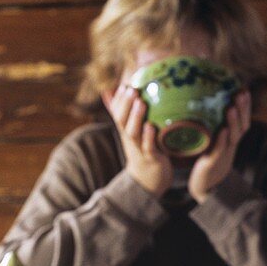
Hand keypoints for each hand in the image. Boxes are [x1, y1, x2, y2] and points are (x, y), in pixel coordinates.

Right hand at [106, 83, 172, 197]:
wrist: (148, 180)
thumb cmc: (144, 150)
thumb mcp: (134, 132)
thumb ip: (126, 114)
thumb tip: (116, 93)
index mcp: (125, 131)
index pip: (117, 114)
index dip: (119, 100)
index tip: (124, 85)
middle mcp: (129, 139)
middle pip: (122, 121)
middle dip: (125, 104)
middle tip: (131, 89)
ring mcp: (139, 149)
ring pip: (133, 133)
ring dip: (135, 117)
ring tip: (140, 102)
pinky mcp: (151, 158)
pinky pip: (148, 147)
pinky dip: (149, 137)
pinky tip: (151, 127)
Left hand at [188, 91, 250, 203]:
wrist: (205, 186)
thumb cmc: (207, 161)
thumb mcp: (211, 142)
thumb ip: (210, 127)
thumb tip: (200, 105)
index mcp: (231, 139)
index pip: (242, 120)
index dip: (245, 107)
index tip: (244, 90)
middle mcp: (231, 145)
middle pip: (242, 126)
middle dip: (243, 110)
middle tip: (241, 93)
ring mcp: (224, 154)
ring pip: (233, 136)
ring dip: (233, 122)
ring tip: (231, 108)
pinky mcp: (214, 162)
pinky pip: (219, 150)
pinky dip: (222, 140)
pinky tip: (222, 130)